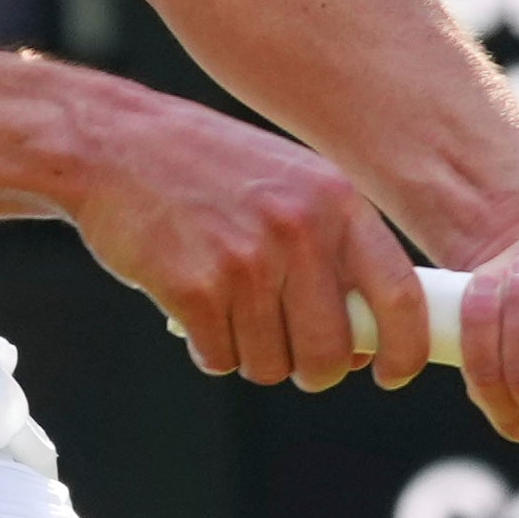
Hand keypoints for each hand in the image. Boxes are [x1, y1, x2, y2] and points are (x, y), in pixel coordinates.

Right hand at [63, 82, 430, 390]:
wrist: (114, 145)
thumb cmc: (205, 167)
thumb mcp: (291, 182)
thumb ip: (334, 246)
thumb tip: (368, 336)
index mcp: (337, 202)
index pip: (400, 295)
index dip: (404, 350)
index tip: (390, 372)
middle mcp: (299, 230)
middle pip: (330, 353)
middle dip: (309, 368)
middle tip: (286, 351)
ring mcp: (246, 261)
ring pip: (271, 365)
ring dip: (249, 354)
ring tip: (227, 307)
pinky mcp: (193, 288)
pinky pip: (219, 359)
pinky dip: (207, 348)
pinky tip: (194, 307)